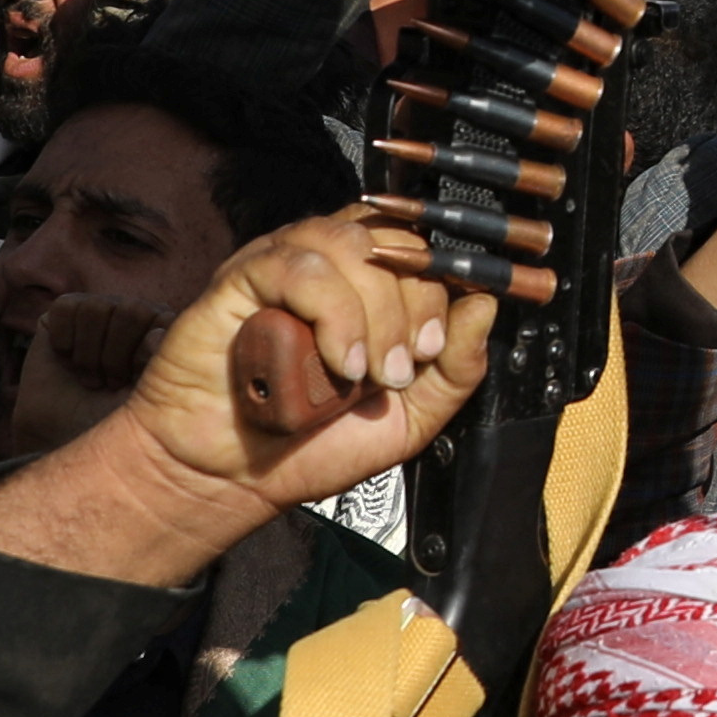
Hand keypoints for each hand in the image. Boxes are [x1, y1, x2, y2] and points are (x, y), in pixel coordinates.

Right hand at [148, 212, 492, 504]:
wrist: (231, 477)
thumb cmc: (312, 443)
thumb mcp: (408, 418)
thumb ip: (455, 369)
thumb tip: (485, 305)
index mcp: (368, 286)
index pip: (421, 247)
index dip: (439, 289)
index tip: (435, 348)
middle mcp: (328, 263)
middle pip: (392, 239)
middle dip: (411, 305)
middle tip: (399, 371)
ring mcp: (282, 264)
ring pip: (349, 243)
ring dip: (374, 312)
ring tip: (365, 373)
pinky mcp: (239, 279)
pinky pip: (296, 265)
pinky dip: (330, 312)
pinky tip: (334, 362)